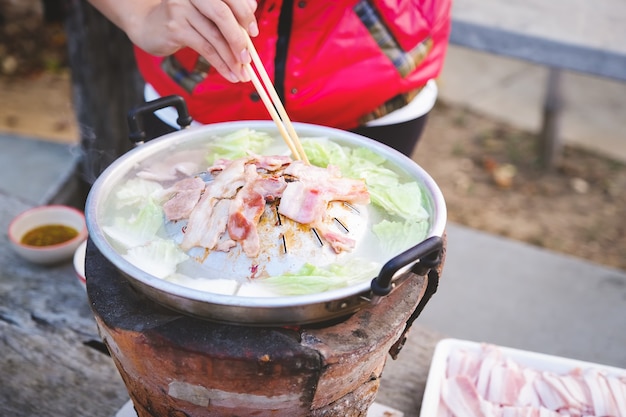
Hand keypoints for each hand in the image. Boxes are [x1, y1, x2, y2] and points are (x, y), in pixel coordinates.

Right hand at [122, 0, 258, 82]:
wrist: (148, 25)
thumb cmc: (182, 18)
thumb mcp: (205, 11)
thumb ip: (227, 13)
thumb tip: (251, 22)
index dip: (245, 14)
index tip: (254, 32)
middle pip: (222, 15)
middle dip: (239, 39)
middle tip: (249, 59)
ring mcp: (181, 10)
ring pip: (214, 37)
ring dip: (231, 59)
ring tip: (242, 73)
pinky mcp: (175, 28)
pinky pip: (205, 49)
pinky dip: (220, 64)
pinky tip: (229, 74)